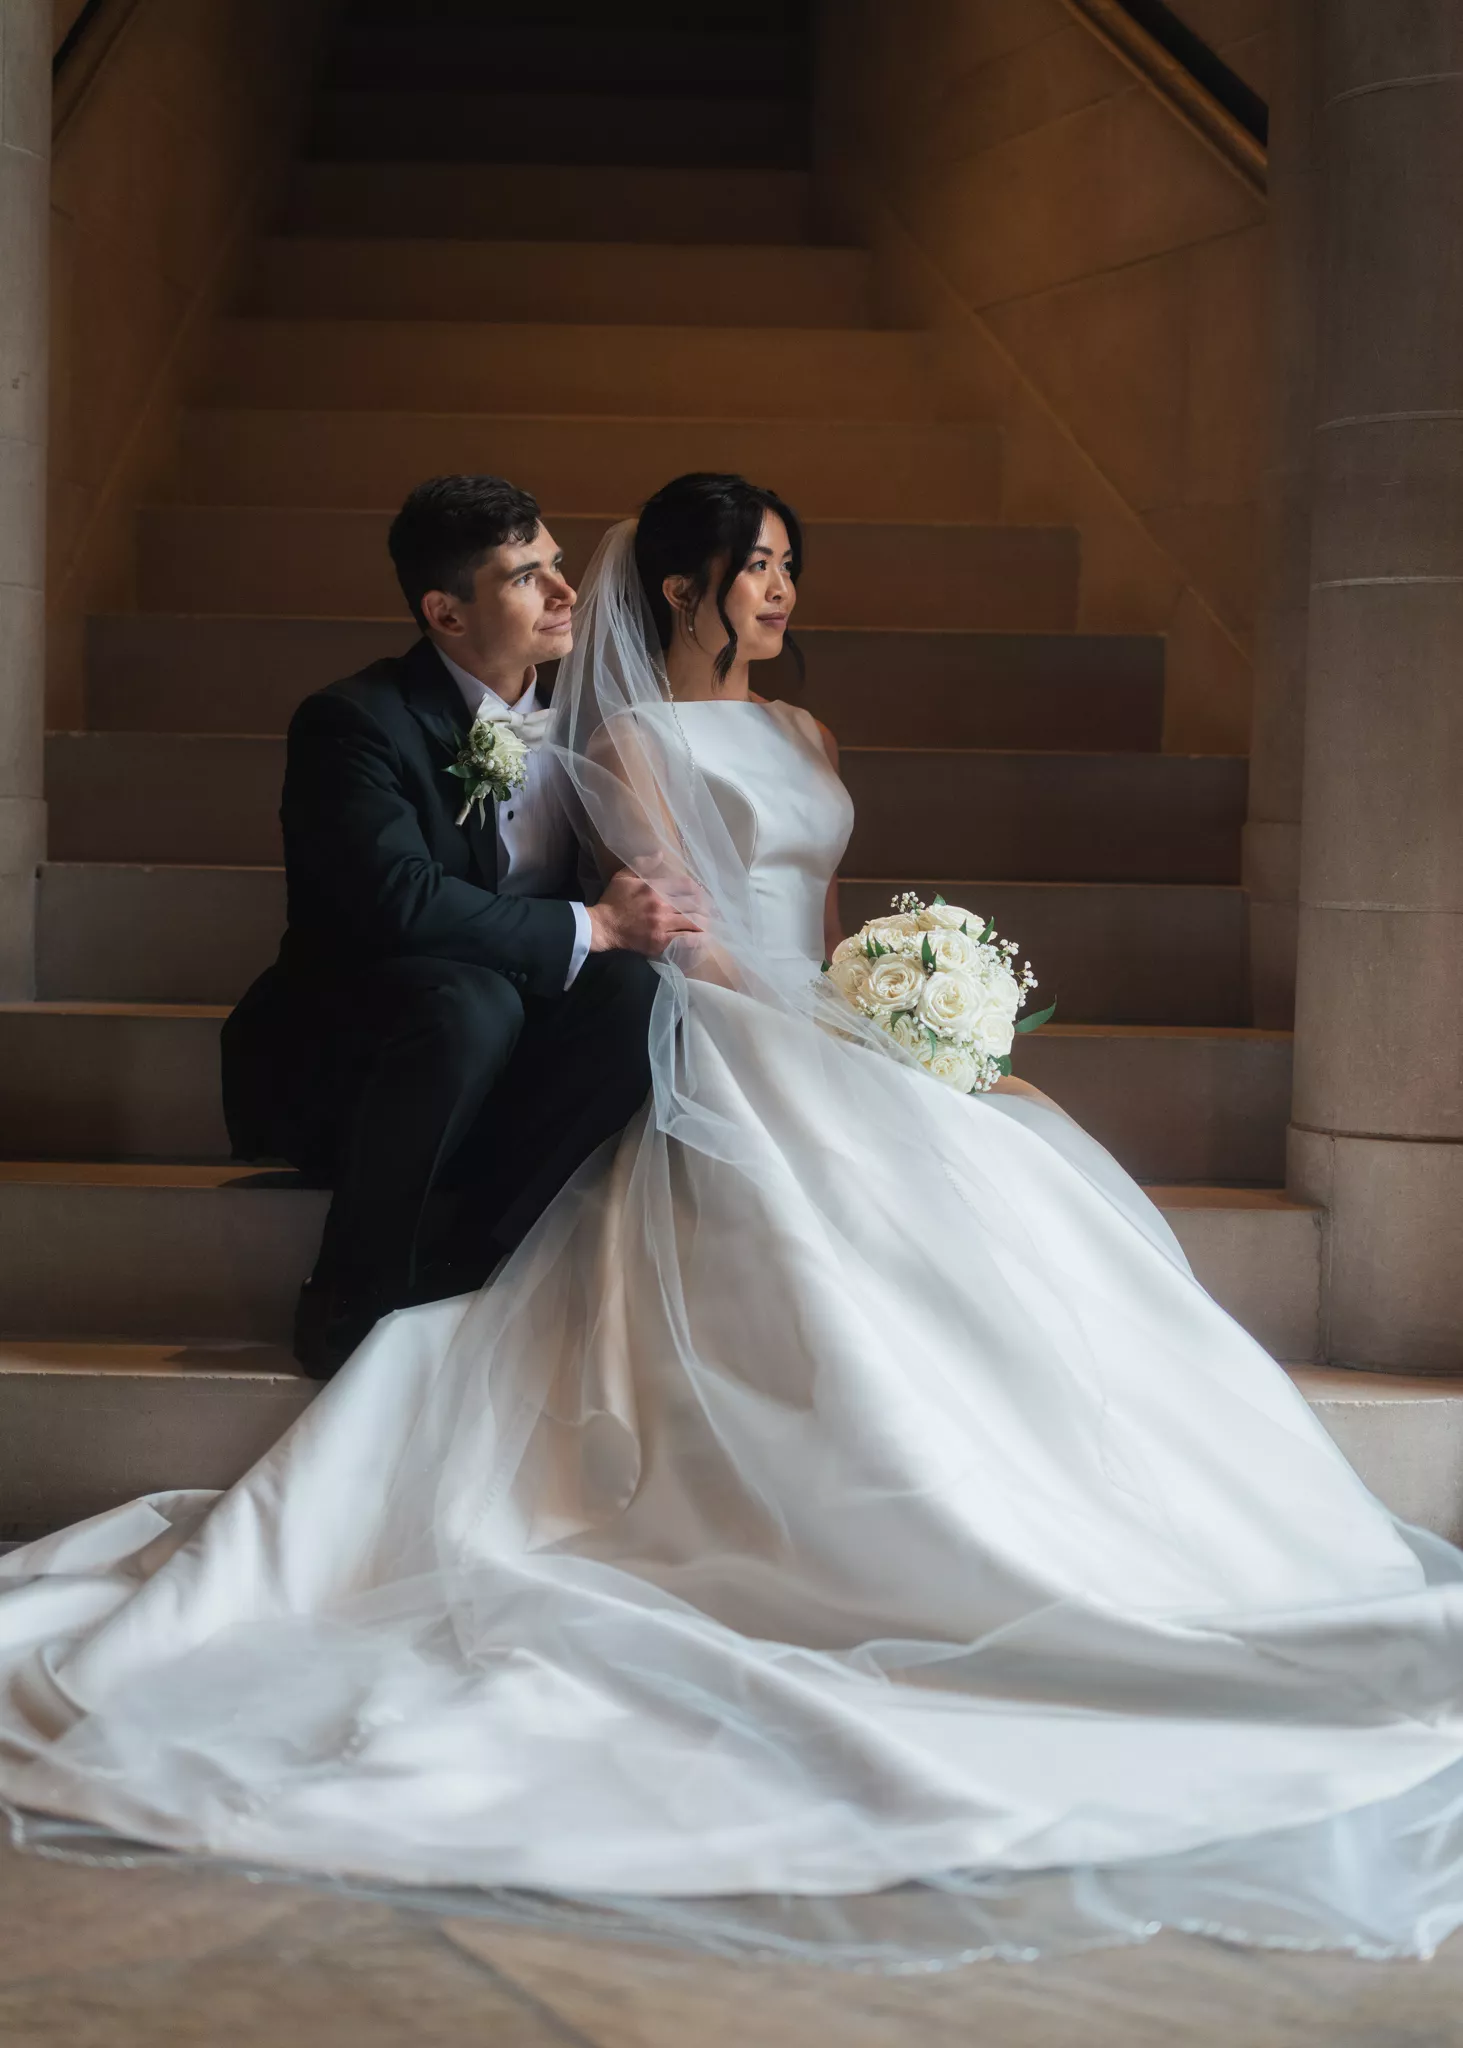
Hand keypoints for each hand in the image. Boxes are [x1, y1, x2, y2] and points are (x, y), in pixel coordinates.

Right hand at [587, 868, 703, 957]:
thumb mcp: (624, 876)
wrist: (603, 926)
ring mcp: (662, 925)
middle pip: (694, 904)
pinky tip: (703, 938)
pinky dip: (698, 939)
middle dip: (705, 906)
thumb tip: (660, 853)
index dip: (698, 888)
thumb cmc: (613, 901)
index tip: (701, 893)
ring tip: (708, 923)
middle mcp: (662, 905)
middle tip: (710, 909)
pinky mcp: (661, 942)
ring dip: (704, 922)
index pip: (686, 885)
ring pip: (693, 922)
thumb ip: (643, 864)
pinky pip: (686, 940)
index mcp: (654, 888)